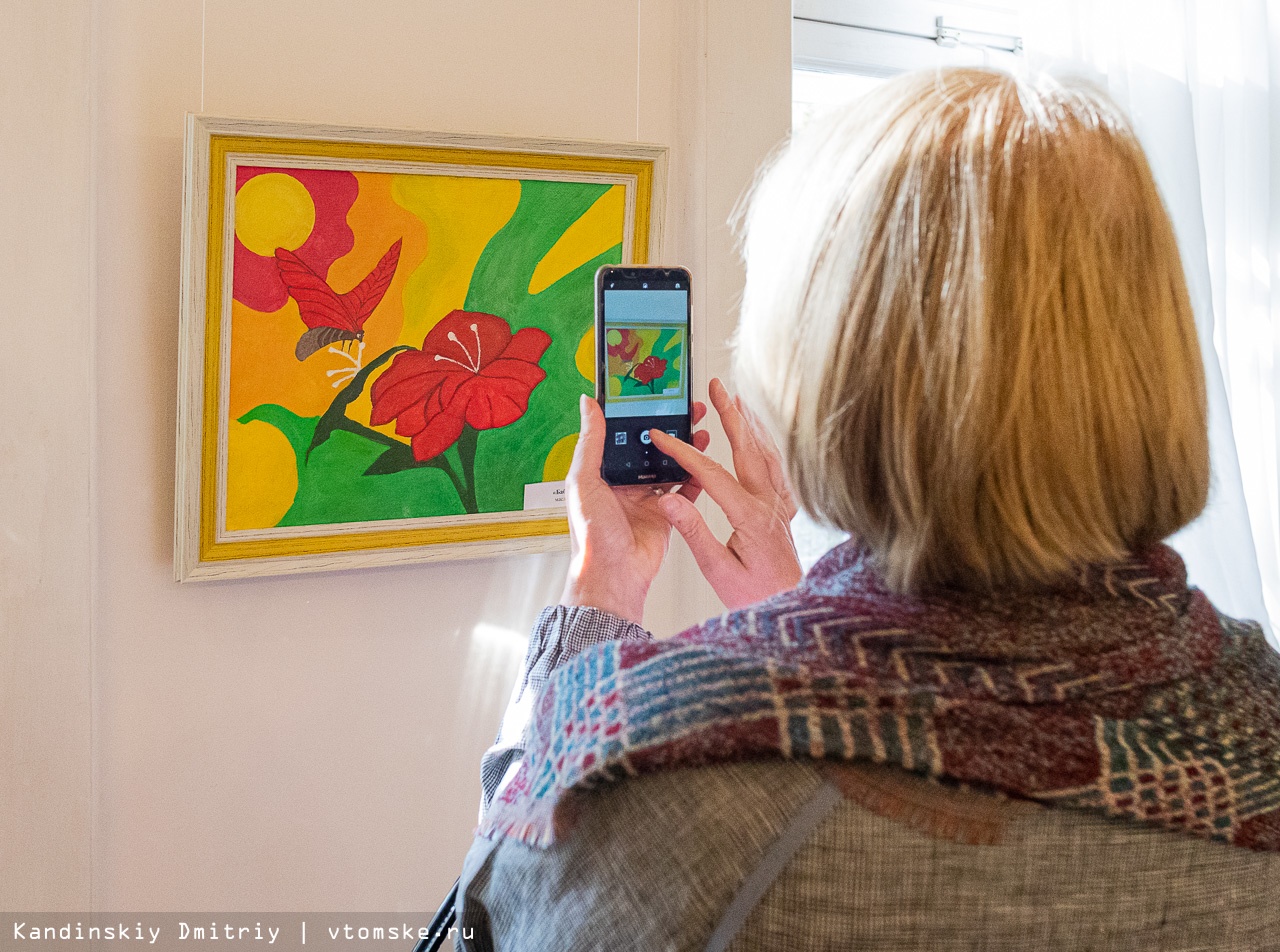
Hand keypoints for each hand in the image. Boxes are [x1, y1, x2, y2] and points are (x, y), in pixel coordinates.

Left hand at [560, 395, 710, 623]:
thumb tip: (588, 404)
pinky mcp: (668, 516)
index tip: (654, 397)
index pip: (621, 436)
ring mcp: (648, 500)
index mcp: (602, 475)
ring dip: (686, 449)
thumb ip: (591, 442)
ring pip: (671, 467)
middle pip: (651, 449)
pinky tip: (707, 462)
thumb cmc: (592, 535)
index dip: (639, 417)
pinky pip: (685, 492)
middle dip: (669, 429)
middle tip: (688, 409)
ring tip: (701, 429)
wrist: (615, 576)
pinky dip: (697, 477)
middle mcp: (625, 485)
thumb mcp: (584, 481)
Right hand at [648, 378, 801, 610]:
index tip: (661, 437)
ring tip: (737, 400)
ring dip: (750, 424)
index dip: (683, 452)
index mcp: (749, 516)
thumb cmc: (756, 596)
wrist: (792, 607)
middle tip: (717, 387)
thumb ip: (693, 531)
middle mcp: (769, 504)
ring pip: (766, 453)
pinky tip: (761, 439)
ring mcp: (781, 505)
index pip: (710, 473)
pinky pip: (778, 468)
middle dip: (729, 414)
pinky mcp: (786, 511)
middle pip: (747, 448)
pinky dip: (767, 445)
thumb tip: (669, 499)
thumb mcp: (718, 570)